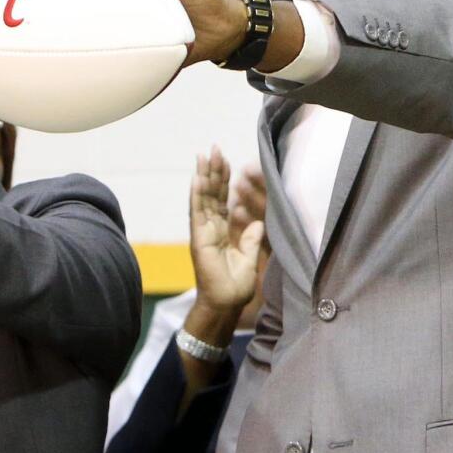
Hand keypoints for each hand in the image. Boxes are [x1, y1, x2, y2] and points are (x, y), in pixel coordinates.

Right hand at [189, 146, 264, 312]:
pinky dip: (196, 194)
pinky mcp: (199, 238)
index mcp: (221, 231)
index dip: (224, 180)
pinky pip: (197, 212)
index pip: (222, 200)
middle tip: (214, 147)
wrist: (224, 305)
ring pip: (203, 198)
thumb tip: (256, 222)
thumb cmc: (235, 287)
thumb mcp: (250, 258)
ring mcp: (203, 232)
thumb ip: (250, 239)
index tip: (226, 160)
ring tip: (204, 155)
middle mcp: (209, 228)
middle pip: (211, 194)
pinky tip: (197, 178)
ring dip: (204, 176)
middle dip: (213, 171)